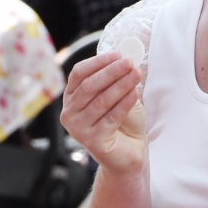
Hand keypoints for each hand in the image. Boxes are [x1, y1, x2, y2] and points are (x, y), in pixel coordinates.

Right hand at [60, 52, 146, 175]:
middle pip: (89, 86)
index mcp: (71, 98)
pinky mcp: (92, 141)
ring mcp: (78, 128)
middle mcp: (70, 113)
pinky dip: (125, 103)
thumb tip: (125, 58)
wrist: (128, 153)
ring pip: (101, 100)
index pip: (79, 73)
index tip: (118, 54)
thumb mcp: (117, 95)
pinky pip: (111, 117)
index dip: (98, 62)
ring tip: (137, 74)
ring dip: (121, 85)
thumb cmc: (122, 123)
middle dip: (111, 72)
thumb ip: (115, 79)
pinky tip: (136, 93)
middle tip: (130, 63)